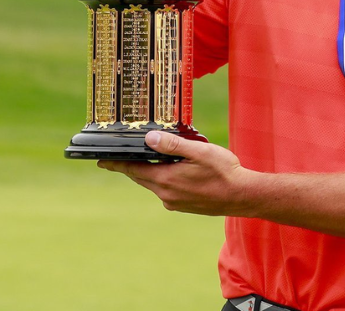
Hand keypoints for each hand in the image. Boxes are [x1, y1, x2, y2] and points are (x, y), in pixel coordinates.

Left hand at [97, 131, 254, 216]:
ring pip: (154, 184)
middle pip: (141, 178)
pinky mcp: (184, 206)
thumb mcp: (199, 152)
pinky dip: (164, 179)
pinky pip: (167, 190)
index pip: (133, 170)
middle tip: (119, 158)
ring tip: (152, 159)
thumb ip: (172, 145)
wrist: (243, 196)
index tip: (101, 161)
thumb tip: (149, 139)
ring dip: (150, 172)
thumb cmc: (224, 172)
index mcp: (166, 180)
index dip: (116, 164)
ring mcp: (175, 202)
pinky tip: (174, 171)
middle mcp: (167, 194)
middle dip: (130, 167)